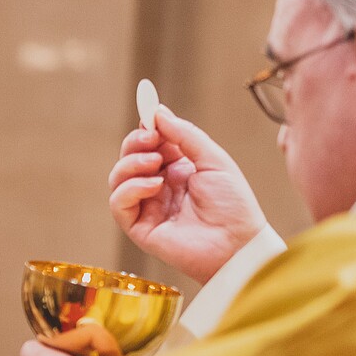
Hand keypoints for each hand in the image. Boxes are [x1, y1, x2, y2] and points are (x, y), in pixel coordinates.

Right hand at [108, 108, 267, 284]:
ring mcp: (148, 207)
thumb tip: (158, 113)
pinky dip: (130, 189)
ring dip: (131, 164)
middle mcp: (159, 186)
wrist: (237, 243)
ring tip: (154, 163)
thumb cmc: (233, 205)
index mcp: (177, 169)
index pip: (150, 144)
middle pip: (129, 158)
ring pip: (118, 178)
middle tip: (150, 138)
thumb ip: (185, 135)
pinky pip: (119, 203)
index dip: (147, 129)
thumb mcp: (213, 159)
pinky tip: (154, 185)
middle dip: (135, 143)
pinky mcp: (139, 227)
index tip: (149, 115)